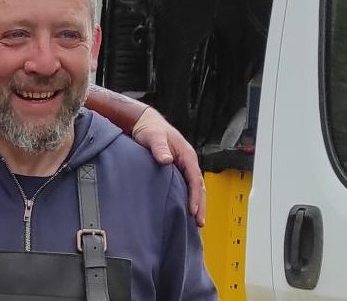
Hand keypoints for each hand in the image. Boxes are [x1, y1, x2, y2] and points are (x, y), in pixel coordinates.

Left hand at [132, 108, 206, 226]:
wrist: (146, 124)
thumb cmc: (150, 130)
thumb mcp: (154, 137)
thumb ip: (159, 148)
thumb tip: (167, 160)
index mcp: (187, 155)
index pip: (195, 179)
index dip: (195, 196)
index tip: (193, 210)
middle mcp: (188, 162)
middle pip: (198, 187)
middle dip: (200, 205)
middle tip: (199, 223)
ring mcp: (183, 167)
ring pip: (193, 188)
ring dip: (196, 204)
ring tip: (196, 223)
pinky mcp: (176, 171)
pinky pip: (185, 187)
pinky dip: (187, 199)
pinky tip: (184, 211)